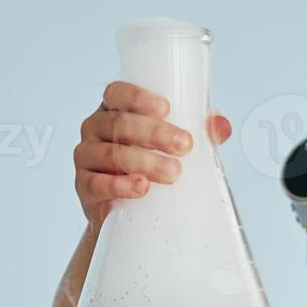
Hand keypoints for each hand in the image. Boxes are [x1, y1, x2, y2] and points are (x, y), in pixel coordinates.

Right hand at [74, 81, 231, 227]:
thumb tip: (222, 126)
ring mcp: (86, 157)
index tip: (166, 108)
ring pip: (112, 154)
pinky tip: (141, 187)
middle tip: (184, 145)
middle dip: (155, 133)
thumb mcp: (174, 146)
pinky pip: (98, 184)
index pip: (117, 93)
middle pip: (120, 124)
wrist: (127, 213)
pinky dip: (120, 186)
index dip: (138, 97)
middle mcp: (95, 129)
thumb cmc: (149, 167)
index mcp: (114, 110)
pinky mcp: (85, 187)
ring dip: (145, 162)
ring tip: (173, 173)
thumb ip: (199, 132)